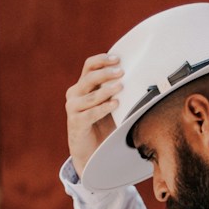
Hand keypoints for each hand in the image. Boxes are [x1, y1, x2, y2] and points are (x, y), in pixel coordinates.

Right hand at [66, 53, 124, 172]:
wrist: (91, 150)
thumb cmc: (102, 124)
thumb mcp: (109, 102)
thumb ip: (115, 90)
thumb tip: (135, 78)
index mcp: (82, 85)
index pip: (89, 66)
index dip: (102, 60)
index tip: (117, 58)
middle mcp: (75, 94)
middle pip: (89, 77)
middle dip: (106, 73)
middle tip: (121, 72)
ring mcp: (73, 108)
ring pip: (91, 95)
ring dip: (106, 90)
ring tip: (120, 87)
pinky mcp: (75, 122)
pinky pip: (90, 113)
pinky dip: (103, 108)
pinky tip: (115, 104)